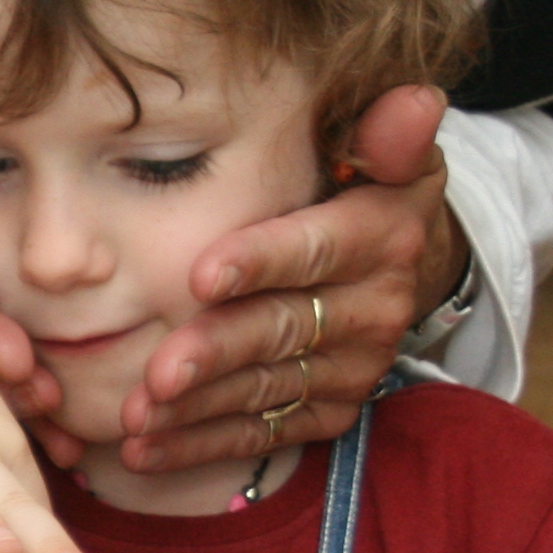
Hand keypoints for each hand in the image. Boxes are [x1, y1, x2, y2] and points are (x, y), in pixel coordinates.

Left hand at [117, 84, 466, 472]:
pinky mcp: (330, 410)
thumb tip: (417, 102)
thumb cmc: (362, 185)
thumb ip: (384, 131)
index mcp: (380, 236)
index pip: (316, 249)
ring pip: (265, 389)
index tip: (200, 274)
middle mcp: (374, 308)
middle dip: (216, 353)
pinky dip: (201, 444)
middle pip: (282, 330)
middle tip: (157, 374)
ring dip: (197, 409)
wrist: (399, 259)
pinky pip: (262, 432)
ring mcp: (352, 366)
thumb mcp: (382, 148)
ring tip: (136, 417)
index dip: (260, 262)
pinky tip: (144, 450)